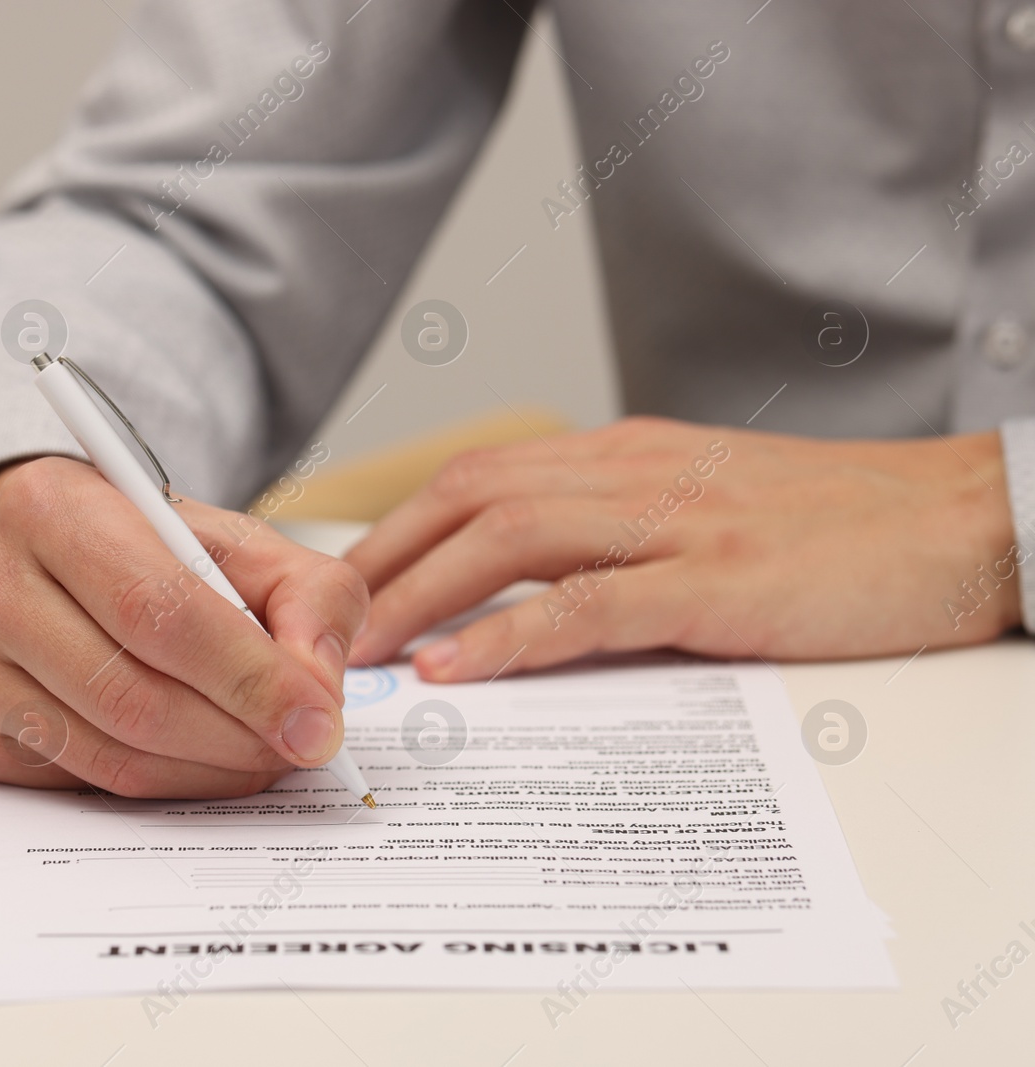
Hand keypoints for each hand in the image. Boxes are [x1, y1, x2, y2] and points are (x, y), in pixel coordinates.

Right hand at [0, 457, 368, 797]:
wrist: (35, 557)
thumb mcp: (232, 541)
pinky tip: (199, 759)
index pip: (163, 611)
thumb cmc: (140, 546)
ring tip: (261, 751)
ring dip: (209, 770)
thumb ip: (306, 594)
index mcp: (52, 508)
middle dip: (240, 736)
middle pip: (136, 696)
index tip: (319, 720)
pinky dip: (164, 784)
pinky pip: (87, 783)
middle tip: (300, 746)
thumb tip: (318, 687)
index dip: (251, 677)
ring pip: (114, 755)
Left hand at [346, 417, 1020, 680]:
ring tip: (356, 653)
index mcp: (625, 455)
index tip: (343, 584)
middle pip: (469, 500)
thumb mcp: (706, 504)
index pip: (478, 479)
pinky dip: (508, 636)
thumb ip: (620, 526)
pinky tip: (452, 669)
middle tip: (319, 626)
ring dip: (418, 597)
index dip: (398, 530)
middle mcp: (633, 474)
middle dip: (382, 563)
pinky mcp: (716, 583)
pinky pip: (587, 606)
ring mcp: (674, 524)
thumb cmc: (835, 523)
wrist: (962, 519)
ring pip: (508, 542)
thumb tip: (529, 584)